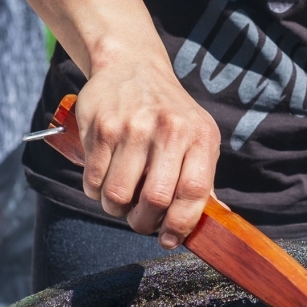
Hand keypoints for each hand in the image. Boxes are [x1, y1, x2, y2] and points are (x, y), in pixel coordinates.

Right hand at [76, 45, 219, 248]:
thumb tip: (213, 226)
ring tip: (122, 202)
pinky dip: (97, 193)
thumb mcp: (199, 137)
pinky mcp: (100, 128)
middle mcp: (168, 131)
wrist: (133, 67)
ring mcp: (132, 128)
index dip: (181, 224)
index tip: (169, 239)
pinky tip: (105, 183)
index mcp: (199, 137)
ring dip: (116, 210)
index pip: (194, 191)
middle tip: (141, 222)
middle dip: (144, 223)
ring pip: (118, 195)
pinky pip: (94, 180)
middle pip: (154, 199)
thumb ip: (202, 179)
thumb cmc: (172, 114)